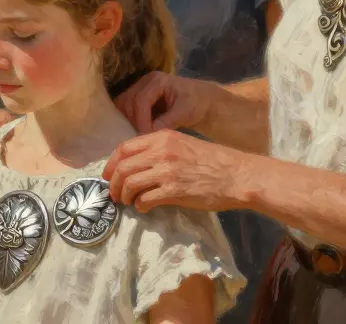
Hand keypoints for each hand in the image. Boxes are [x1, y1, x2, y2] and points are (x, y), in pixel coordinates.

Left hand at [103, 130, 247, 213]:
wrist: (237, 175)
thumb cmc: (213, 161)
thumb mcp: (183, 144)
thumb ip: (160, 150)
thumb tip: (137, 165)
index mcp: (163, 137)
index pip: (124, 148)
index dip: (111, 163)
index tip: (108, 175)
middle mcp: (161, 151)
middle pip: (123, 167)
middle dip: (114, 183)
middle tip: (115, 194)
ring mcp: (167, 171)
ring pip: (130, 183)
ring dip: (125, 196)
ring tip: (128, 202)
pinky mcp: (174, 191)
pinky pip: (145, 199)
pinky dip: (140, 206)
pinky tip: (144, 207)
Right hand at [115, 71, 212, 133]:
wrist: (201, 101)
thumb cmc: (197, 104)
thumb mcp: (186, 113)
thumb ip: (167, 121)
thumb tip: (148, 133)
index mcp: (158, 80)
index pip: (141, 100)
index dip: (141, 119)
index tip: (146, 135)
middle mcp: (145, 81)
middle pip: (127, 101)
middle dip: (133, 121)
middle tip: (142, 136)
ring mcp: (139, 88)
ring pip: (122, 105)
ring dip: (128, 121)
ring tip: (140, 133)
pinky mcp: (137, 97)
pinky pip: (125, 108)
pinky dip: (128, 120)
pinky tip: (137, 130)